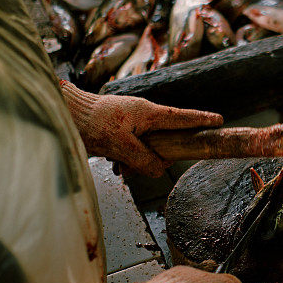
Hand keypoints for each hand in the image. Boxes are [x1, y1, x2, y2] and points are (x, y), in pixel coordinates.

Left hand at [60, 81, 222, 176]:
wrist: (64, 115)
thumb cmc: (91, 123)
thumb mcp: (121, 145)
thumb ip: (144, 159)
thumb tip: (158, 169)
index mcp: (148, 113)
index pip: (182, 117)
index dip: (201, 120)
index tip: (218, 121)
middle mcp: (143, 116)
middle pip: (166, 139)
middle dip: (158, 156)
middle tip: (139, 165)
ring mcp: (132, 124)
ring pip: (149, 148)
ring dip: (138, 161)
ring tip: (121, 165)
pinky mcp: (121, 132)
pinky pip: (135, 149)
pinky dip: (128, 160)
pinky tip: (115, 164)